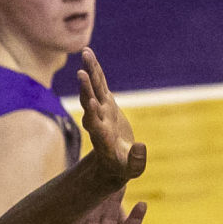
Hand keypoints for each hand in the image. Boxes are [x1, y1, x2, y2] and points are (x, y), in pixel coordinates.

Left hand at [77, 48, 144, 183]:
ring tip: (85, 53)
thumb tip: (141, 146)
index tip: (90, 104)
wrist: (112, 161)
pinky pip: (99, 83)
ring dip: (89, 72)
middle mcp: (97, 121)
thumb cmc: (123, 168)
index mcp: (102, 138)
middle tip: (81, 74)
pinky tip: (89, 54)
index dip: (93, 114)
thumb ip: (136, 161)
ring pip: (93, 88)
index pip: (95, 124)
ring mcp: (100, 110)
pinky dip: (95, 69)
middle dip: (86, 89)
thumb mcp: (132, 170)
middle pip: (89, 103)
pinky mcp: (105, 103)